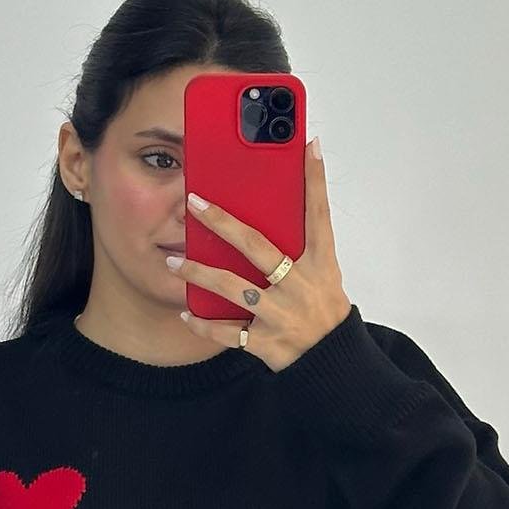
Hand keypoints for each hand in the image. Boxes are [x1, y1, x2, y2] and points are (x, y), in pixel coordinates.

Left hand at [168, 136, 352, 371]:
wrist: (334, 363)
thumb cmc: (324, 310)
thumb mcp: (324, 273)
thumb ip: (303, 243)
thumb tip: (280, 206)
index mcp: (319, 264)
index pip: (318, 214)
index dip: (315, 179)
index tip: (308, 144)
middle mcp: (299, 286)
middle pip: (257, 247)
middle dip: (223, 223)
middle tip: (194, 203)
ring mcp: (280, 315)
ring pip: (232, 289)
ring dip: (199, 273)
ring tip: (173, 261)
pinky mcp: (266, 342)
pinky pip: (227, 333)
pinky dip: (203, 325)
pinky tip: (186, 312)